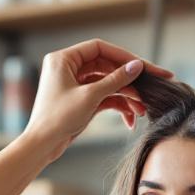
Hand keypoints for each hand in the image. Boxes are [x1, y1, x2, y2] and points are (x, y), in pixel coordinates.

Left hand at [21, 38, 173, 161]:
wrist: (41, 146)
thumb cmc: (56, 119)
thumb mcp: (90, 97)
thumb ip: (115, 79)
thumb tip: (137, 66)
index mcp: (63, 59)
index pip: (100, 48)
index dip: (123, 56)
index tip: (144, 66)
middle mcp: (68, 68)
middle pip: (107, 66)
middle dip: (129, 81)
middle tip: (152, 86)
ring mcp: (75, 85)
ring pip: (107, 83)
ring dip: (126, 96)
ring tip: (142, 109)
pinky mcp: (80, 100)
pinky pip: (103, 97)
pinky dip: (117, 106)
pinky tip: (130, 118)